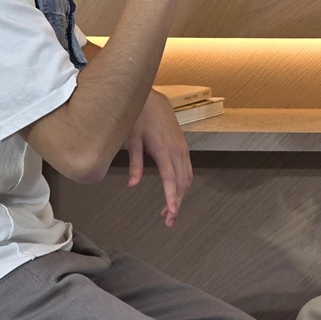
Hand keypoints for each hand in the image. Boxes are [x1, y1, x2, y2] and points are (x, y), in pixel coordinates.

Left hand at [126, 90, 191, 227]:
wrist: (153, 99)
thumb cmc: (140, 117)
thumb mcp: (133, 140)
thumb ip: (135, 163)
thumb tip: (133, 184)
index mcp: (164, 150)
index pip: (170, 180)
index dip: (171, 198)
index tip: (171, 213)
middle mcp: (177, 151)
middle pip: (181, 183)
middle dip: (176, 203)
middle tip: (168, 221)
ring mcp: (182, 148)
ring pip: (187, 178)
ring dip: (180, 195)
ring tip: (170, 211)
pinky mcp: (183, 146)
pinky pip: (187, 169)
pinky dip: (183, 184)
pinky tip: (176, 192)